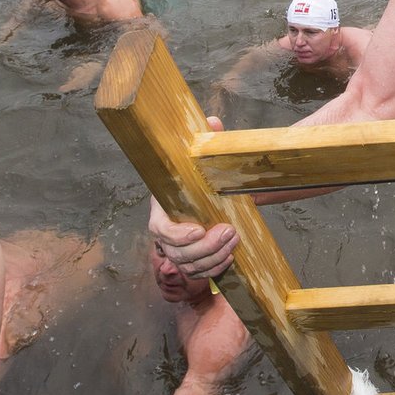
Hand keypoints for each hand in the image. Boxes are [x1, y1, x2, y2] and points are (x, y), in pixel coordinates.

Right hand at [147, 118, 238, 278]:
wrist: (219, 193)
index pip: (160, 229)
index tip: (198, 229)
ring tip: (234, 241)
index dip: (176, 234)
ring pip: (189, 266)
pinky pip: (199, 273)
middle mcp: (166, 232)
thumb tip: (212, 122)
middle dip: (204, 247)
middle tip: (229, 232)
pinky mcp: (194, 260)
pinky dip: (215, 268)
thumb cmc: (207, 175)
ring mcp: (179, 249)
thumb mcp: (206, 156)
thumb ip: (208, 140)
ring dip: (213, 258)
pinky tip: (230, 255)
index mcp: (162, 208)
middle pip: (176, 253)